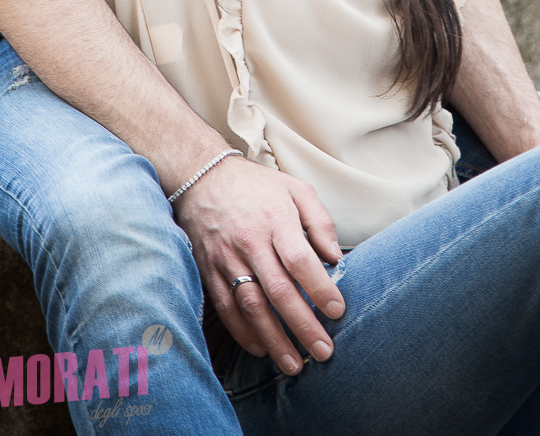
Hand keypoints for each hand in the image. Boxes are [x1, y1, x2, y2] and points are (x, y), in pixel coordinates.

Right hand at [173, 156, 344, 373]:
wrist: (202, 176)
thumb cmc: (257, 185)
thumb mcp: (295, 188)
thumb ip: (319, 220)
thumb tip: (335, 257)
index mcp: (275, 219)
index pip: (300, 260)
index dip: (320, 288)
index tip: (337, 311)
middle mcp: (250, 241)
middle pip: (278, 290)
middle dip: (303, 326)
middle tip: (324, 351)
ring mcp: (226, 258)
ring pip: (252, 306)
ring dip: (274, 339)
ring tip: (294, 364)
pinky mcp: (208, 270)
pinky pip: (226, 307)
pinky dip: (242, 332)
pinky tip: (261, 348)